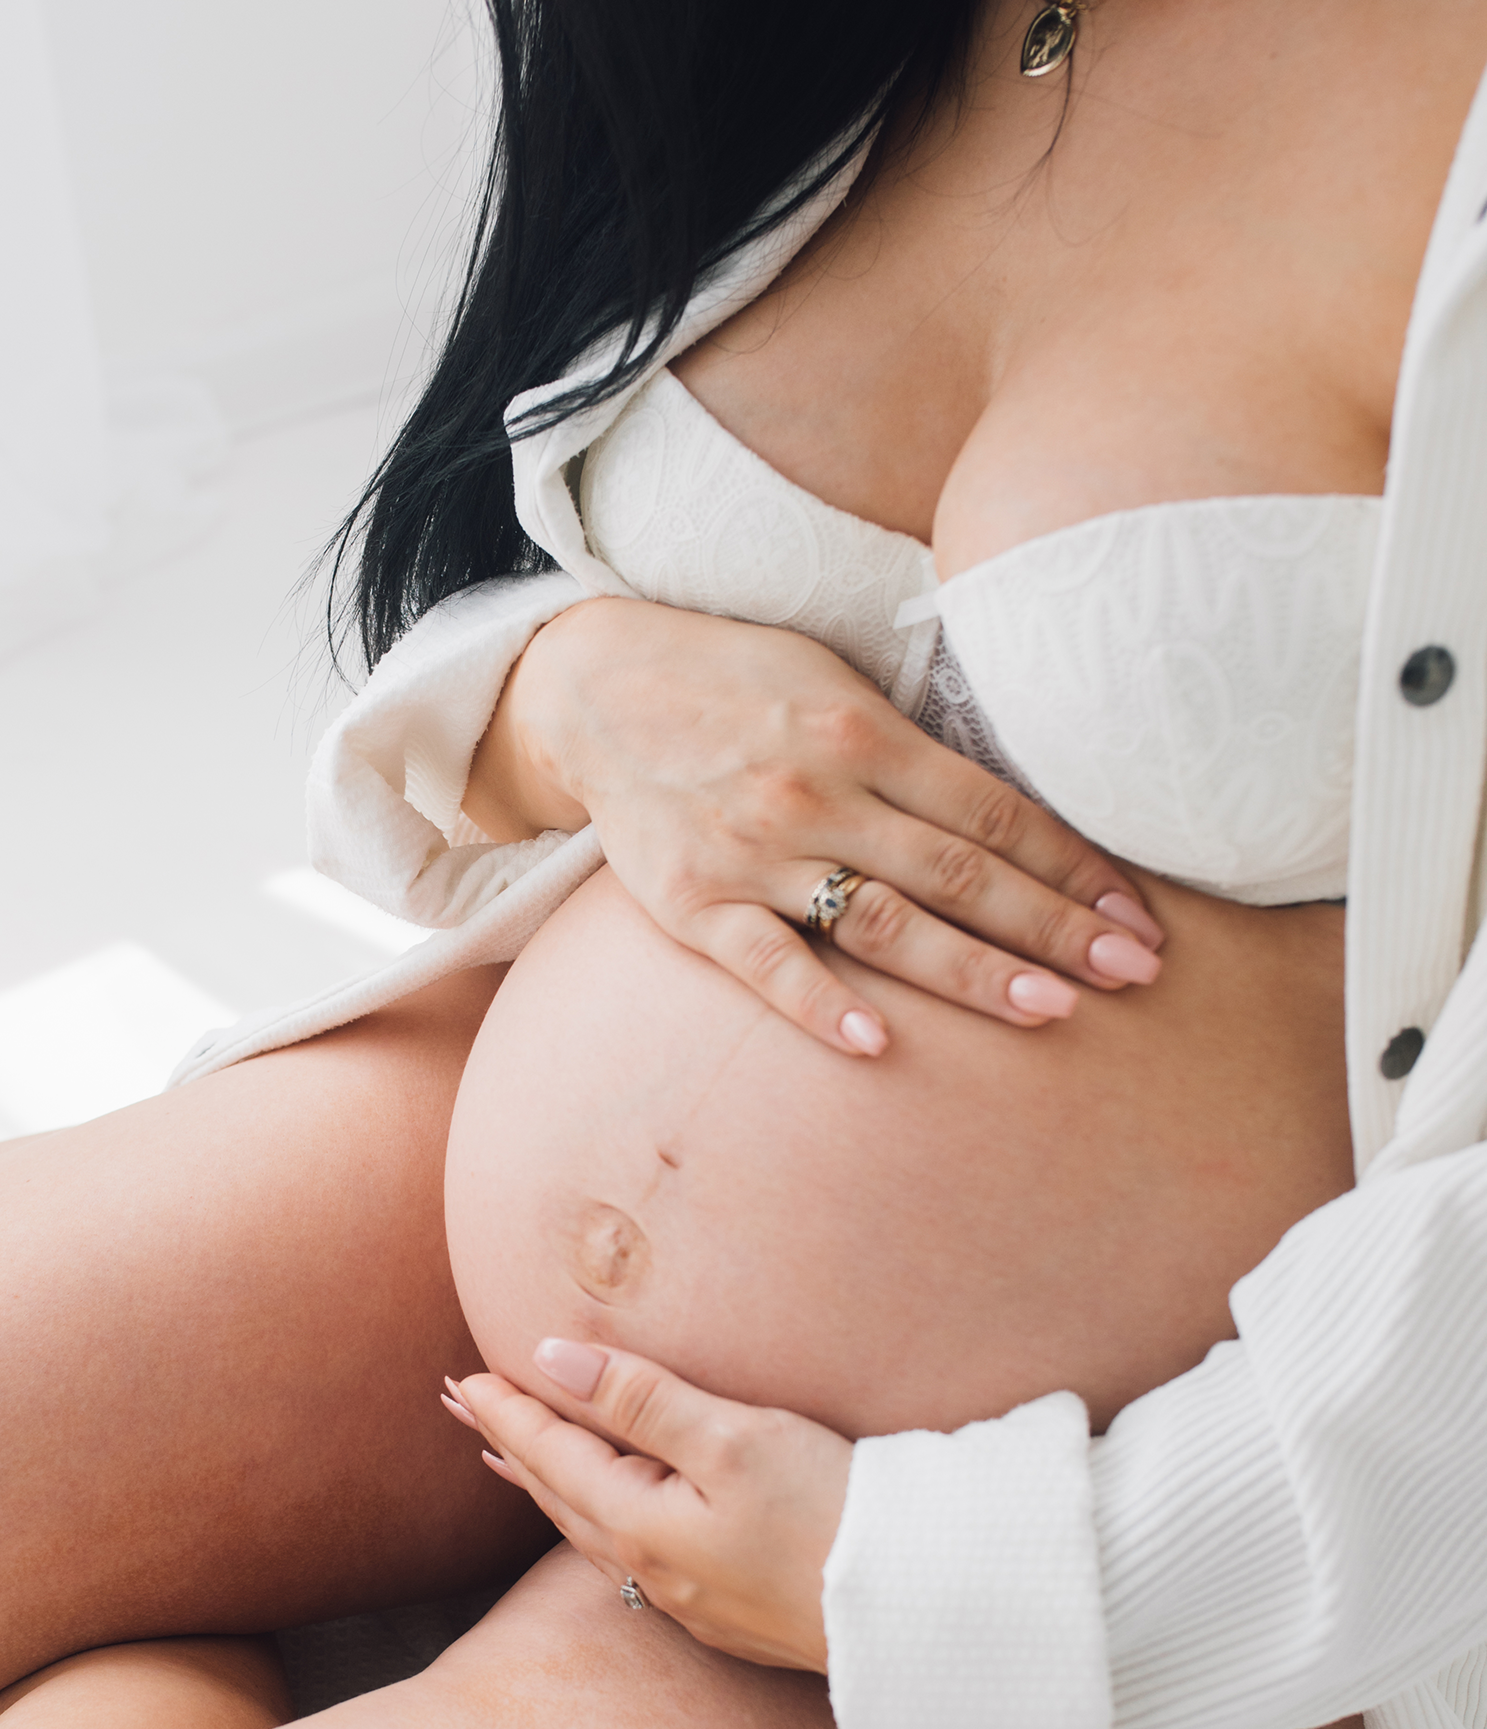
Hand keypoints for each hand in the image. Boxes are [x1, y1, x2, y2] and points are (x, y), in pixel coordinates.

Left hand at [446, 1338, 850, 1669]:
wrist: (921, 1616)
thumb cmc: (834, 1515)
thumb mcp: (734, 1439)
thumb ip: (641, 1399)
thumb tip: (551, 1362)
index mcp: (640, 1523)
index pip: (553, 1453)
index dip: (508, 1410)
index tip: (460, 1380)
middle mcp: (651, 1570)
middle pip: (559, 1495)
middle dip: (511, 1446)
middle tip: (461, 1412)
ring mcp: (690, 1600)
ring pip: (592, 1531)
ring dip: (548, 1488)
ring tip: (513, 1462)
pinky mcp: (731, 1615)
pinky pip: (635, 1556)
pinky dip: (599, 1521)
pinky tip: (612, 1522)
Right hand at [460, 595, 1162, 1058]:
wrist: (593, 689)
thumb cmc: (732, 686)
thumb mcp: (831, 683)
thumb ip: (908, 750)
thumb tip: (1007, 814)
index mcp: (864, 736)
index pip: (994, 815)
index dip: (1074, 868)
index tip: (1136, 918)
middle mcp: (819, 795)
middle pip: (960, 874)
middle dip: (1055, 928)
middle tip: (1134, 974)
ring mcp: (755, 854)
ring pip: (882, 921)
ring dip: (973, 971)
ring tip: (1053, 1010)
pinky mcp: (693, 905)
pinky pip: (765, 964)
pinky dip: (819, 1006)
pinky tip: (878, 1044)